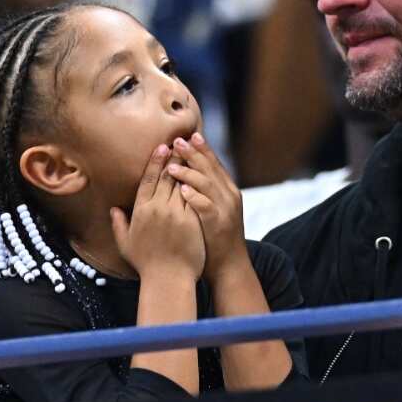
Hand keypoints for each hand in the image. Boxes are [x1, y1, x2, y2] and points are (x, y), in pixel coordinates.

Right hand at [110, 144, 204, 281]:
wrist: (168, 280)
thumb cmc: (146, 264)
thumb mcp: (125, 244)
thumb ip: (118, 224)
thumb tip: (113, 210)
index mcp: (141, 210)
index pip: (149, 179)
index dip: (156, 161)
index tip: (162, 147)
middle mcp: (158, 208)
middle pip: (168, 175)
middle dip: (175, 157)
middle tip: (180, 141)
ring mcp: (176, 213)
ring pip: (183, 182)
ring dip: (188, 165)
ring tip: (193, 151)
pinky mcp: (192, 219)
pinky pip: (196, 196)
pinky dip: (199, 183)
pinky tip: (204, 172)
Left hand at [167, 133, 247, 280]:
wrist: (229, 266)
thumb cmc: (215, 237)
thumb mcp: (215, 209)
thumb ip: (207, 191)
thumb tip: (191, 172)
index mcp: (228, 190)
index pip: (214, 163)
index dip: (202, 149)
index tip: (189, 135)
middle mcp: (229, 196)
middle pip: (210, 168)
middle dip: (194, 153)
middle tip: (177, 141)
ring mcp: (225, 210)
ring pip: (208, 184)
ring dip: (189, 173)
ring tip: (172, 166)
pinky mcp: (218, 225)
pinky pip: (206, 207)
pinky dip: (194, 197)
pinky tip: (182, 190)